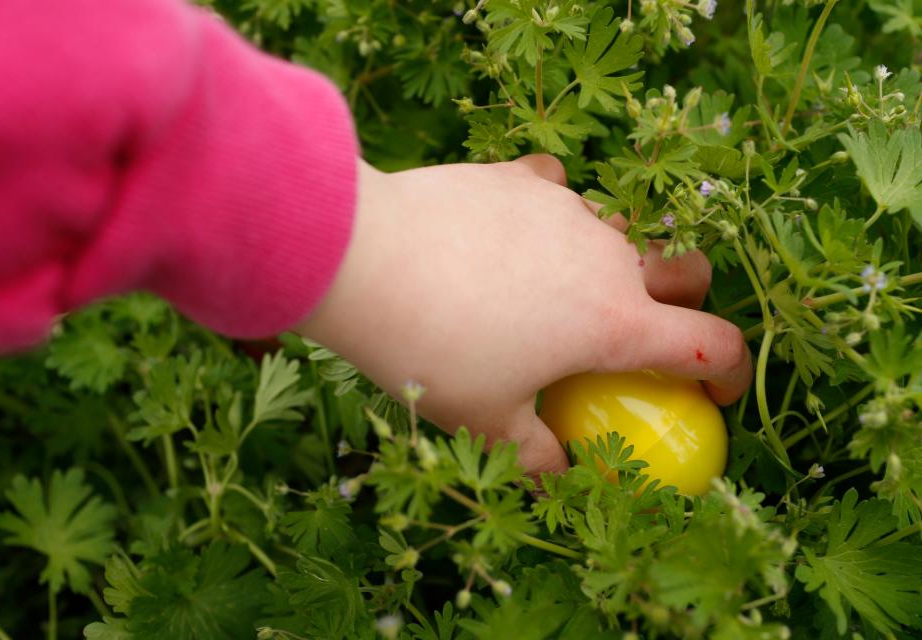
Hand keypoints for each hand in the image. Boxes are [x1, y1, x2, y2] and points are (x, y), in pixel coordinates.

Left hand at [296, 155, 752, 475]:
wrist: (364, 260)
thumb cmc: (432, 351)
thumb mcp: (485, 422)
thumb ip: (536, 455)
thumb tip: (560, 476)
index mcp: (615, 321)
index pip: (713, 345)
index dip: (730, 373)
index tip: (713, 394)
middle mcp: (607, 257)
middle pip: (685, 269)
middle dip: (683, 301)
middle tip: (641, 330)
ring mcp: (566, 210)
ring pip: (616, 231)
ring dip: (607, 261)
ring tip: (552, 290)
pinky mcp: (521, 179)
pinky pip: (557, 192)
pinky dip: (551, 215)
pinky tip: (516, 234)